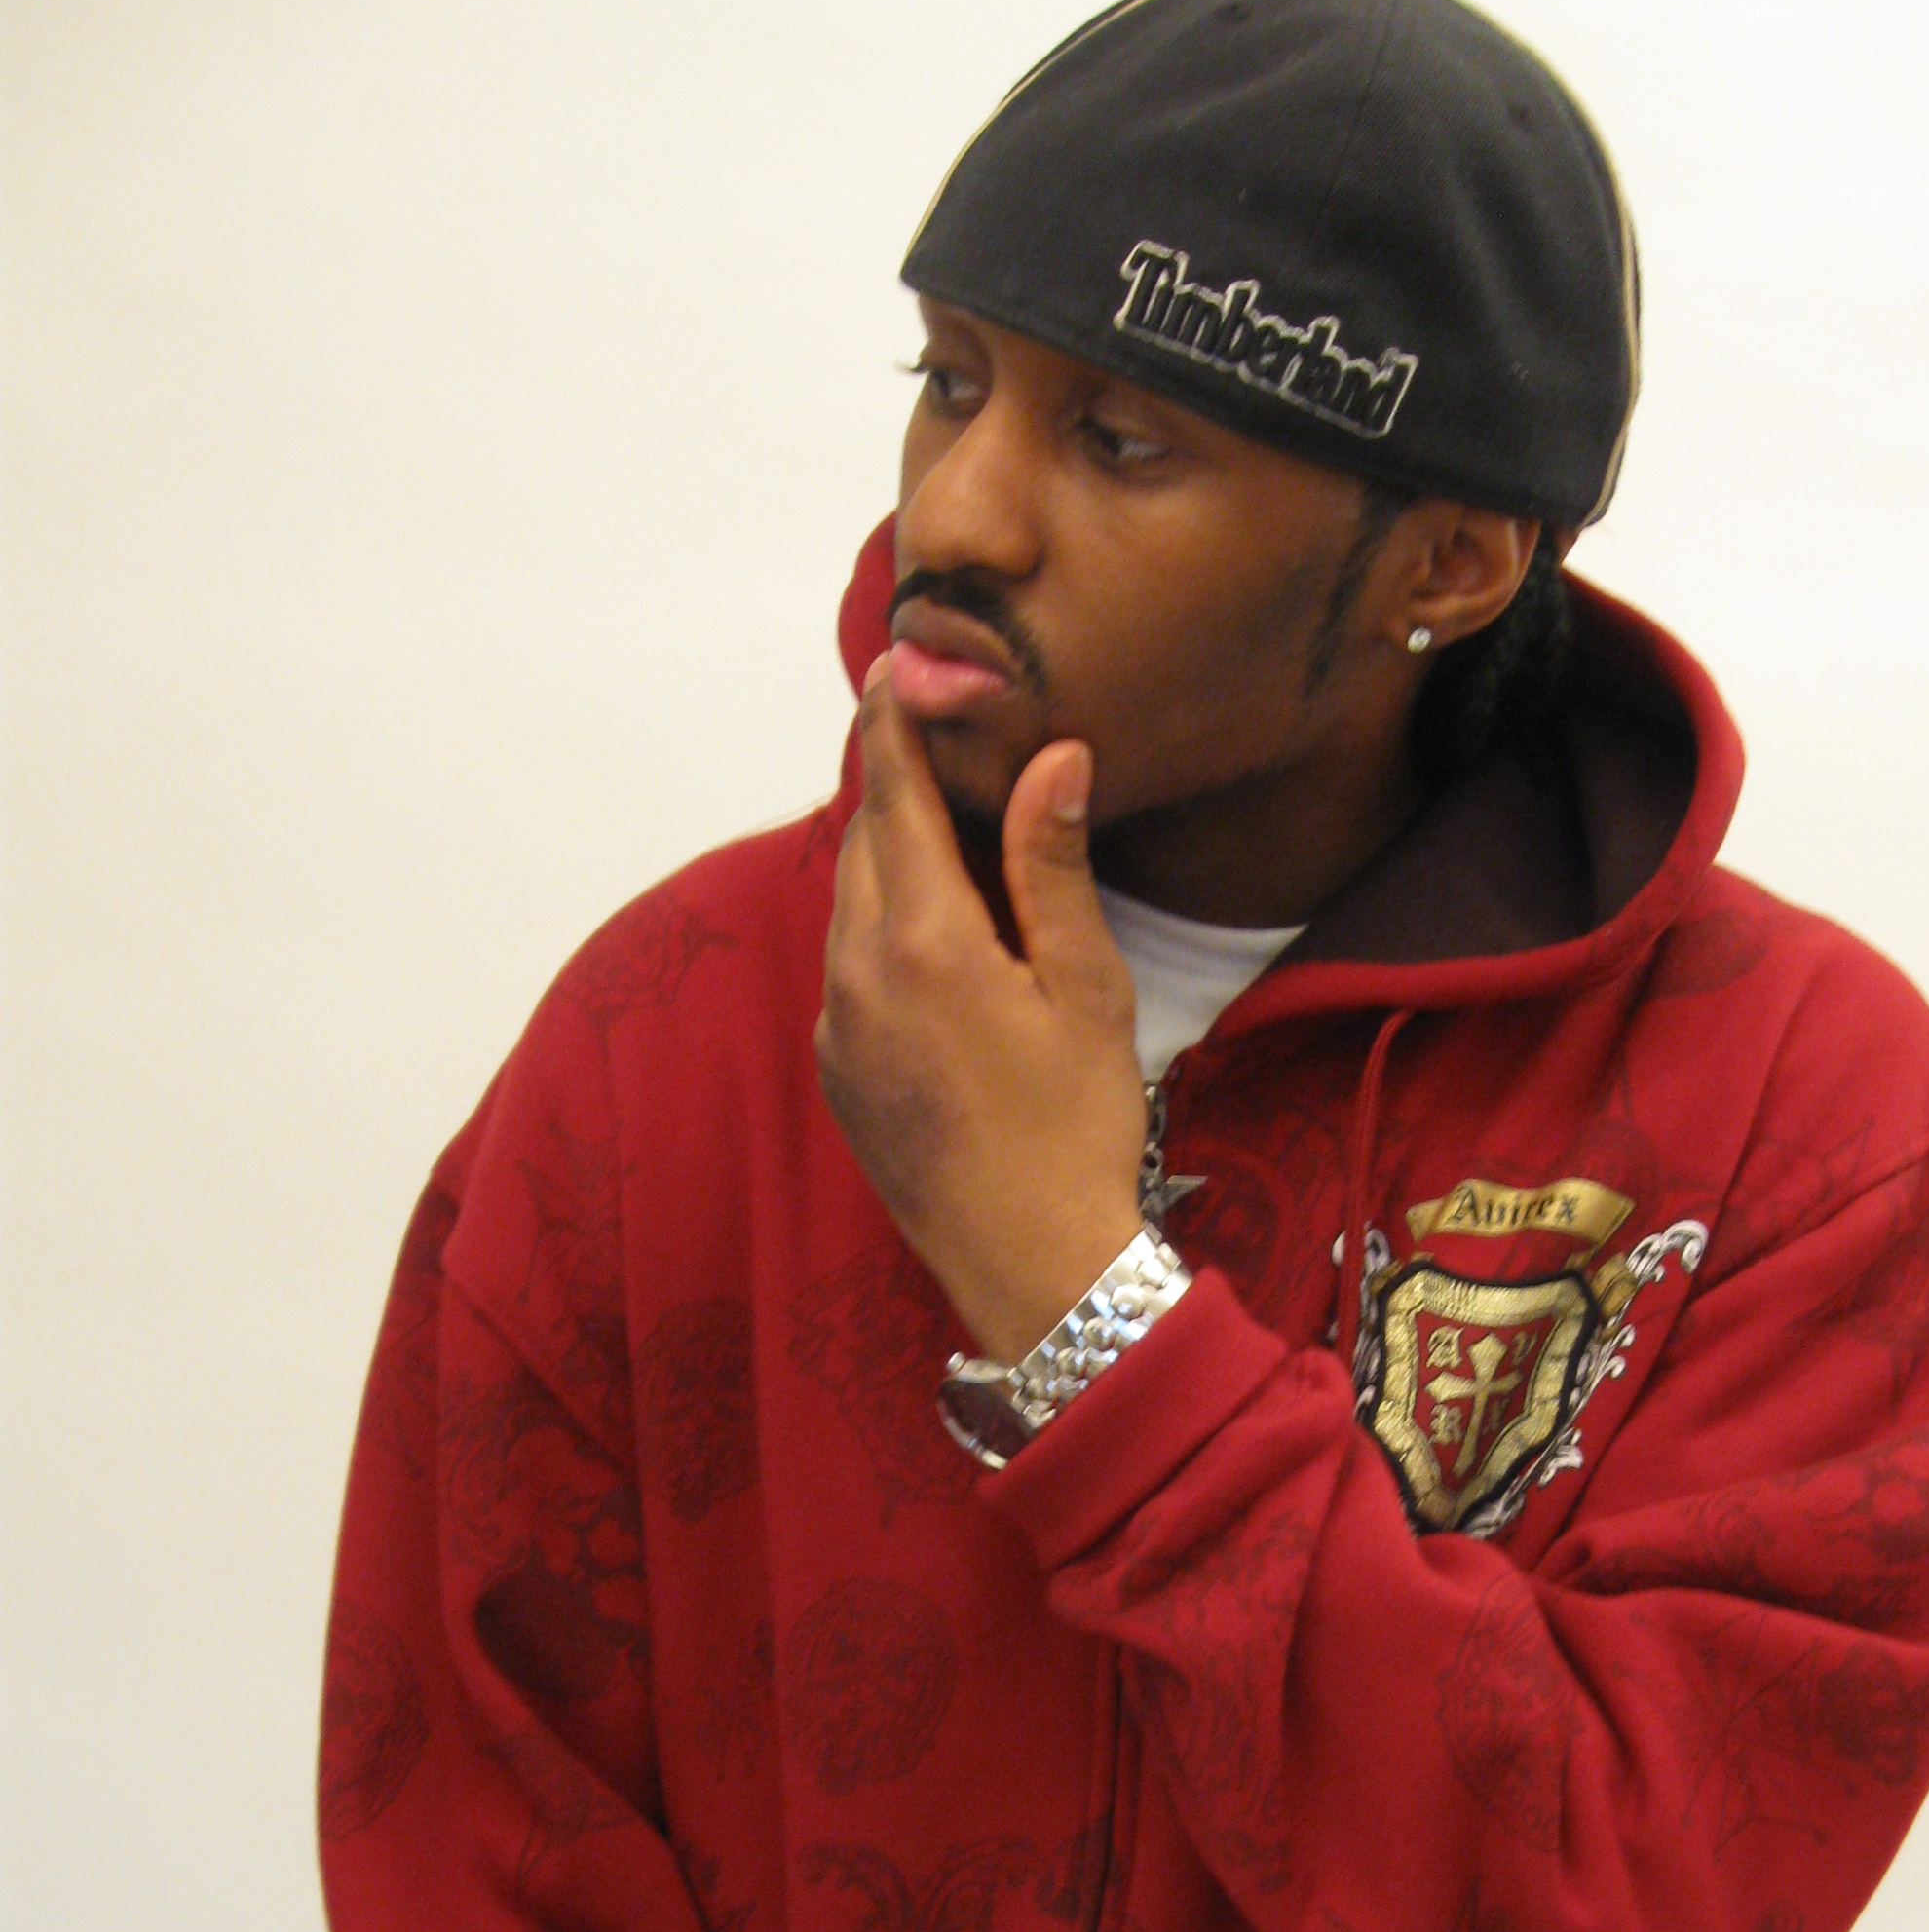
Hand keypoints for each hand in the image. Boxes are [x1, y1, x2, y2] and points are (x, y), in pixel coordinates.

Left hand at [815, 665, 1147, 1364]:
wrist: (1031, 1266)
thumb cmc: (1077, 1130)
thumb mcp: (1086, 990)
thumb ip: (1052, 868)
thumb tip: (1051, 757)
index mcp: (924, 939)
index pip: (894, 796)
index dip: (892, 724)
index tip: (894, 665)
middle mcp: (859, 973)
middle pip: (864, 843)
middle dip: (894, 788)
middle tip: (931, 737)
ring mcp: (839, 1028)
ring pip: (850, 906)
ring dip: (890, 862)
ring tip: (947, 837)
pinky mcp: (838, 1073)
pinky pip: (849, 970)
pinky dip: (882, 932)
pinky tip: (938, 947)